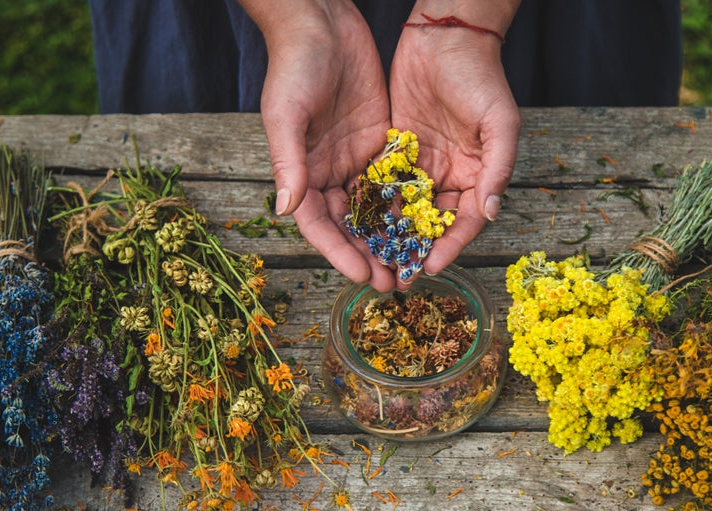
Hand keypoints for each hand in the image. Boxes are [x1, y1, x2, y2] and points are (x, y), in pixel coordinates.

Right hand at [241, 0, 396, 290]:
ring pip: (374, 209)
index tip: (363, 275)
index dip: (339, 253)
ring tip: (412, 266)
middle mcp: (327, 172)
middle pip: (349, 226)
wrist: (321, 22)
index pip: (320, 225)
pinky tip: (426, 226)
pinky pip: (394, 180)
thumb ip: (288, 163)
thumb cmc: (294, 66)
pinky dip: (406, 204)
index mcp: (301, 172)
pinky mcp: (380, 142)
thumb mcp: (287, 114)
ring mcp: (355, 159)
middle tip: (394, 284)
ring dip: (391, 238)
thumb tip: (285, 209)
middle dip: (369, 255)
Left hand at [388, 9, 520, 282]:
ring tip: (372, 264)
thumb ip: (497, 169)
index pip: (463, 222)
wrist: (445, 37)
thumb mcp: (500, 123)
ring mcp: (420, 165)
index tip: (429, 266)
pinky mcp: (394, 151)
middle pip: (430, 224)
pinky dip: (372, 207)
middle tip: (396, 279)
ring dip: (390, 238)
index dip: (448, 246)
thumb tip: (491, 212)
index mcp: (477, 176)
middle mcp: (448, 177)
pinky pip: (383, 185)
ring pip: (404, 211)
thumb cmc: (481, 77)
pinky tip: (356, 228)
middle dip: (414, 252)